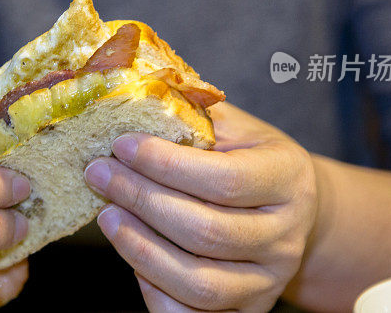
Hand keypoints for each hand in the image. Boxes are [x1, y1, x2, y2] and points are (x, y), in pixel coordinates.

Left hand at [84, 102, 316, 311]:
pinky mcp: (246, 311)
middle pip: (206, 232)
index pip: (224, 180)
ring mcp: (268, 281)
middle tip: (99, 174)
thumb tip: (130, 98)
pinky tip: (133, 256)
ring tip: (107, 215)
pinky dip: (154, 292)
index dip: (166, 164)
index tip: (121, 145)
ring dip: (140, 249)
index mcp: (287, 179)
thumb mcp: (235, 126)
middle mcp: (285, 236)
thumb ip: (192, 113)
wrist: (292, 209)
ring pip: (198, 283)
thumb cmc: (251, 159)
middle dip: (142, 200)